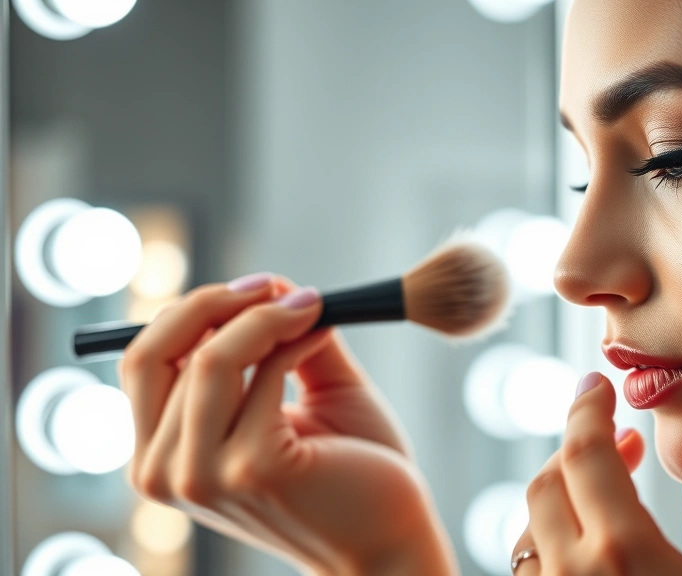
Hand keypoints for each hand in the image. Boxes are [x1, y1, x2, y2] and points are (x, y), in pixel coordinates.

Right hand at [120, 274, 456, 575]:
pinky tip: (324, 332)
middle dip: (216, 303)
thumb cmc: (351, 469)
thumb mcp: (303, 394)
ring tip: (312, 307)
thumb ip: (278, 342)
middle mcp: (165, 474)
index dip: (189, 313)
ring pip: (212, 358)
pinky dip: (298, 338)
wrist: (389, 535)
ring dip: (267, 316)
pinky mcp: (251, 468)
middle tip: (274, 286)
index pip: (142, 363)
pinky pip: (267, 371)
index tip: (250, 287)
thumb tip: (269, 283)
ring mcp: (204, 475)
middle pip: (157, 353)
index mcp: (162, 458)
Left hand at [512, 372, 681, 575]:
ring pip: (529, 527)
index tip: (595, 385)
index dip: (587, 410)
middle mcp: (573, 573)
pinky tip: (587, 541)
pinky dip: (548, 537)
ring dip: (562, 494)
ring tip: (607, 489)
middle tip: (621, 438)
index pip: (587, 455)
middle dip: (577, 447)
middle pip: (548, 483)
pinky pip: (530, 567)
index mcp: (623, 552)